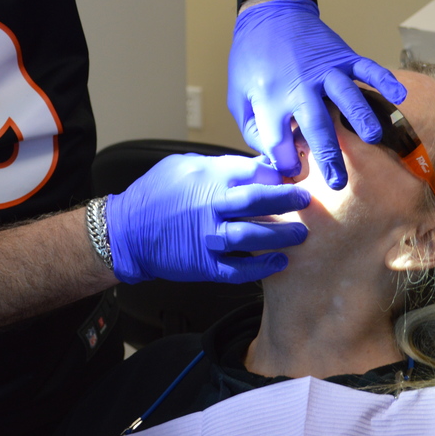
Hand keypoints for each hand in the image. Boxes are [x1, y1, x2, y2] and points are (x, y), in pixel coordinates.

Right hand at [105, 153, 309, 284]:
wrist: (127, 231)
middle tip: (307, 200)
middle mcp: (210, 206)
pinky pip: (239, 270)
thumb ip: (220, 165)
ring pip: (253, 237)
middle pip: (258, 200)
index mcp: (207, 177)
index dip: (277, 173)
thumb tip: (256, 165)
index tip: (292, 176)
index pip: (253, 171)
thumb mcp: (184, 165)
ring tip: (301, 234)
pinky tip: (278, 263)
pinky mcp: (205, 264)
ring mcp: (208, 237)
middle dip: (287, 200)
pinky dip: (261, 268)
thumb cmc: (155, 194)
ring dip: (281, 236)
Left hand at [227, 0, 405, 188]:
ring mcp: (323, 70)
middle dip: (328, 156)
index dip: (285, 162)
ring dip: (361, 117)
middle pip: (316, 126)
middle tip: (338, 182)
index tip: (294, 172)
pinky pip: (367, 68)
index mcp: (269, 98)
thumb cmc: (252, 59)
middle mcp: (299, 86)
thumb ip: (253, 129)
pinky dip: (385, 80)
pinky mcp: (342, 56)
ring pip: (346, 96)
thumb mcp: (238, 95)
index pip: (279, 142)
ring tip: (374, 138)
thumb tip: (274, 158)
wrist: (270, 14)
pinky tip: (400, 95)